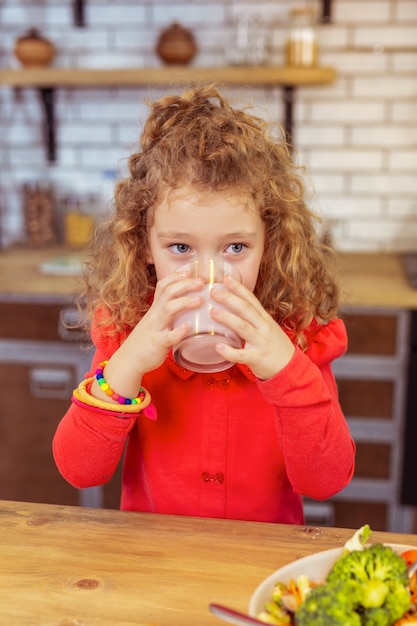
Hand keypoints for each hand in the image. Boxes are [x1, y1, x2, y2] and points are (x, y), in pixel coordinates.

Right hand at [91, 270, 204, 399]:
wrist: (129, 359)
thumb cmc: (146, 340)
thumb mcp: (155, 321)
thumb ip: (168, 313)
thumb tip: (187, 304)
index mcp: (155, 309)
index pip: (163, 286)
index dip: (175, 276)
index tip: (189, 271)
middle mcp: (155, 315)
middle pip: (168, 293)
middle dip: (185, 284)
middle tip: (201, 281)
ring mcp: (156, 328)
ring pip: (168, 309)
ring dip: (184, 302)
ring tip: (199, 300)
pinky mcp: (158, 343)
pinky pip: (168, 336)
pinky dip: (178, 331)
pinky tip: (188, 328)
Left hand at [210, 275, 295, 379]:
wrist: (290, 368)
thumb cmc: (274, 346)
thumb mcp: (267, 327)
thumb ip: (253, 318)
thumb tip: (232, 306)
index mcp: (265, 319)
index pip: (251, 300)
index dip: (239, 288)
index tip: (226, 278)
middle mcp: (264, 328)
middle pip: (246, 309)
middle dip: (230, 299)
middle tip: (213, 291)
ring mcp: (261, 343)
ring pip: (243, 328)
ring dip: (228, 318)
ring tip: (213, 312)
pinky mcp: (257, 359)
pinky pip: (242, 355)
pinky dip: (229, 351)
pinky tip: (218, 347)